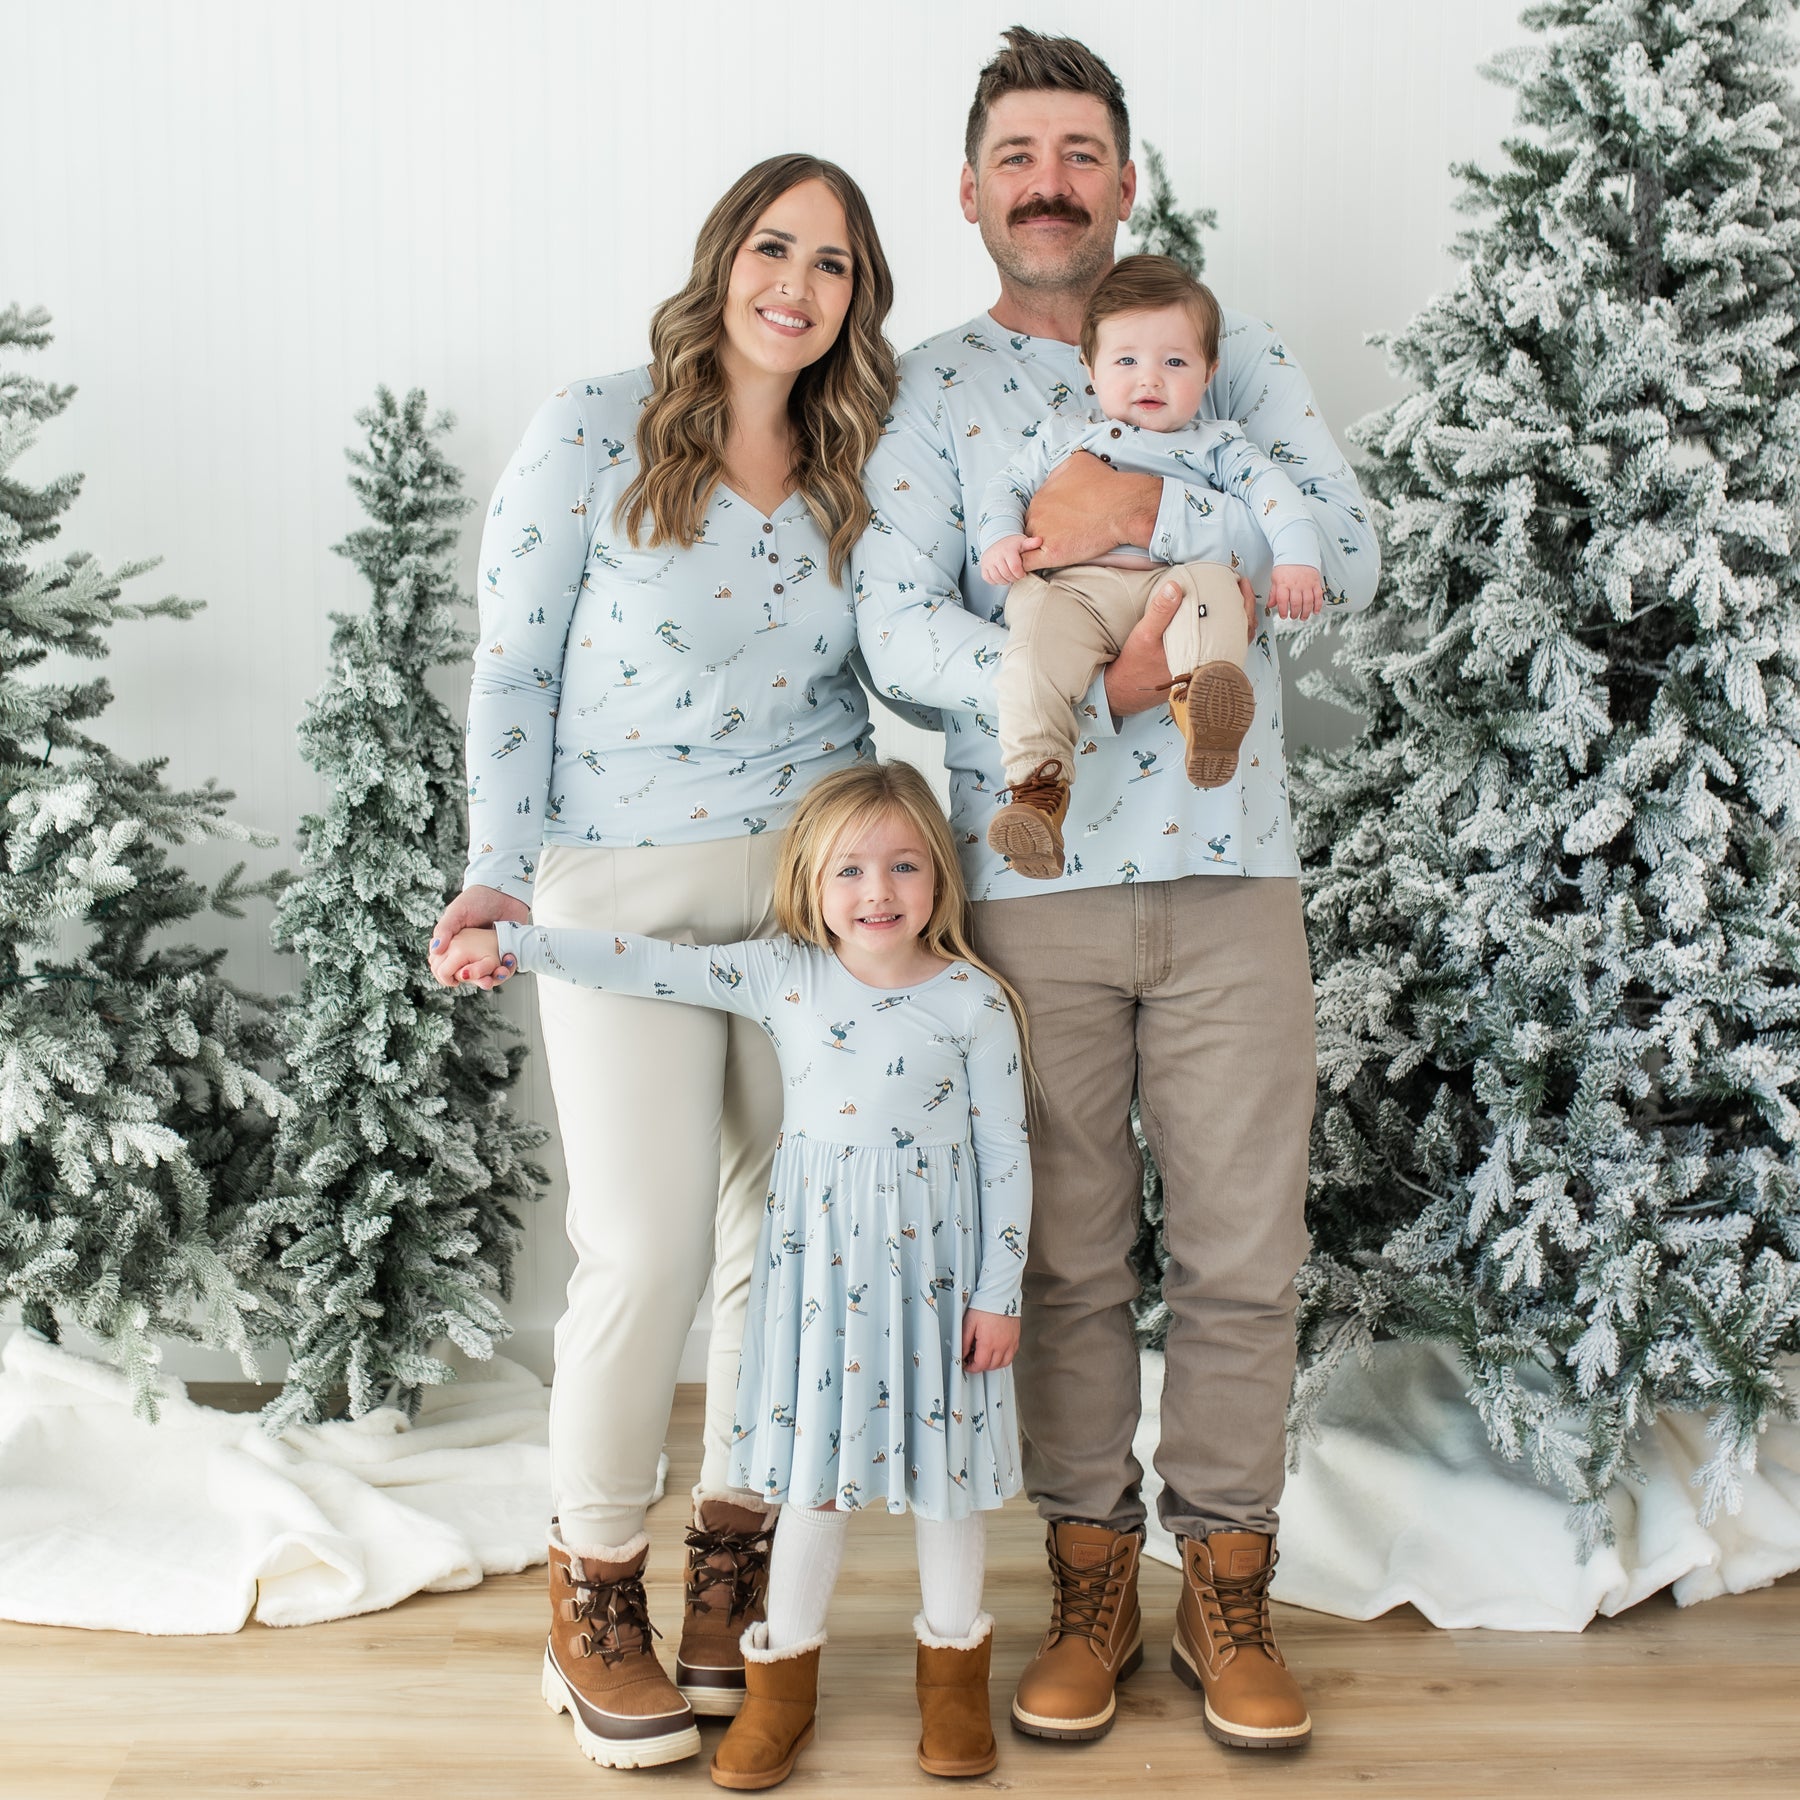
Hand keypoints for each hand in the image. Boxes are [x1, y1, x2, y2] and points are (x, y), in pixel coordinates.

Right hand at [429, 883, 528, 983]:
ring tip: (496, 975)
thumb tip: (435, 950)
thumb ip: (445, 929)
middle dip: (474, 979)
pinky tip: (507, 965)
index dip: (449, 974)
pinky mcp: (505, 952)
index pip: (446, 965)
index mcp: (455, 942)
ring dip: (492, 977)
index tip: (455, 979)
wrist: (506, 891)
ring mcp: (488, 952)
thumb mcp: (458, 912)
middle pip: (469, 974)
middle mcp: (470, 950)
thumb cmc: (478, 898)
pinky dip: (506, 970)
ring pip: (487, 974)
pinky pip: (505, 968)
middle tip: (480, 979)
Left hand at [962, 1308, 1020, 1373]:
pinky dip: (1004, 1357)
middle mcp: (1001, 1345)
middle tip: (974, 1358)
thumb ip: (963, 1341)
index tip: (968, 1364)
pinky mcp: (1016, 1338)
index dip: (972, 1367)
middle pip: (991, 1366)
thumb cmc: (985, 1306)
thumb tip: (962, 1353)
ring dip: (993, 1364)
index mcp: (988, 1342)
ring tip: (986, 1356)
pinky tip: (997, 1351)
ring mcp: (1010, 1342)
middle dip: (981, 1365)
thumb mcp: (968, 1323)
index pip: (980, 1365)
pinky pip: (1011, 1355)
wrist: (999, 1295)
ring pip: (1003, 1363)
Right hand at [979, 534, 1039, 585]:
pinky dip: (996, 580)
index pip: (1015, 568)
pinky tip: (1001, 575)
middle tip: (1017, 574)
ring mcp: (988, 562)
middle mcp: (996, 555)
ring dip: (1006, 580)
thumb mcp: (1022, 542)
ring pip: (998, 579)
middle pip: (1007, 575)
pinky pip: (989, 579)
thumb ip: (1031, 543)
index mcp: (1007, 550)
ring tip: (1010, 574)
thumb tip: (1039, 541)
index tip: (1022, 572)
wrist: (997, 540)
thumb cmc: (1011, 544)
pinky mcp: (983, 567)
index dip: (1020, 574)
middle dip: (1014, 577)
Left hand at [1021, 452, 1160, 571]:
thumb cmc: (1108, 485)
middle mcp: (1037, 511)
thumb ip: (1060, 472)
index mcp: (1042, 494)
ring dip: (1037, 551)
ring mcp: (1042, 532)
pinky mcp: (1051, 553)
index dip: (1047, 522)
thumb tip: (1057, 478)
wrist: (1124, 507)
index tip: (1060, 527)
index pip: (1036, 513)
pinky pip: (1027, 563)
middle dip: (1042, 535)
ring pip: (1028, 546)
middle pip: (1030, 528)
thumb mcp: (1079, 462)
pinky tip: (1037, 567)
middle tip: (1062, 540)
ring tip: (1056, 553)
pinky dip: (1027, 567)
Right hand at [1103, 574, 1256, 717]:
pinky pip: (1221, 647)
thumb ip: (1160, 611)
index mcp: (1205, 657)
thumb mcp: (1145, 634)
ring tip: (1235, 596)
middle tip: (1243, 584)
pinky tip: (1219, 617)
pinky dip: (1226, 630)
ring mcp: (1207, 668)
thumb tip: (1175, 586)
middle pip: (1243, 635)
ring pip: (1234, 642)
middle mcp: (1212, 665)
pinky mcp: (1200, 668)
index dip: (1246, 604)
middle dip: (1246, 607)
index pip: (1240, 630)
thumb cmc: (1137, 664)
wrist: (1128, 690)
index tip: (1242, 582)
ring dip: (1238, 618)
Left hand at [1268, 564, 1323, 620]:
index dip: (1283, 611)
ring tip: (1303, 617)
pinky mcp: (1315, 582)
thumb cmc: (1285, 566)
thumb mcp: (1275, 579)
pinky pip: (1318, 596)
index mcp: (1284, 584)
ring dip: (1306, 612)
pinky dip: (1318, 605)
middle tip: (1293, 616)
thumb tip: (1270, 605)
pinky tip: (1315, 611)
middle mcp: (1296, 585)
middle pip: (1296, 603)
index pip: (1282, 601)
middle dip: (1295, 613)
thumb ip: (1273, 593)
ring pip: (1308, 602)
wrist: (1297, 553)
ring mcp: (1307, 584)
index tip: (1283, 616)